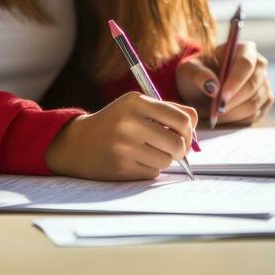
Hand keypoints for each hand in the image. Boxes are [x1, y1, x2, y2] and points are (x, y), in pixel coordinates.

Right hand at [45, 91, 197, 180]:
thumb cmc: (115, 122)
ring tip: (148, 152)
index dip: (189, 130)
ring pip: (167, 160)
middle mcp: (129, 122)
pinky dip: (150, 169)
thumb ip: (167, 110)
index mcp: (135, 101)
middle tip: (174, 149)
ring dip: (163, 159)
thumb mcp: (136, 106)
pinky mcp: (121, 168)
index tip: (184, 134)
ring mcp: (124, 146)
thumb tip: (196, 124)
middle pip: (179, 143)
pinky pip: (153, 173)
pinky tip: (134, 161)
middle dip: (181, 150)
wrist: (78, 143)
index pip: (182, 119)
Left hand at [175, 41, 273, 125]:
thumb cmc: (196, 73)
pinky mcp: (265, 102)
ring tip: (215, 115)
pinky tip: (224, 118)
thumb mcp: (189, 70)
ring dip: (233, 113)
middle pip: (252, 85)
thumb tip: (213, 87)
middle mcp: (259, 65)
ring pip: (254, 103)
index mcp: (244, 49)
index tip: (221, 97)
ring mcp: (264, 84)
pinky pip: (255, 115)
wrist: (201, 87)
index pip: (245, 64)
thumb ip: (199, 74)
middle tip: (215, 112)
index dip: (235, 81)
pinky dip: (238, 120)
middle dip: (232, 101)